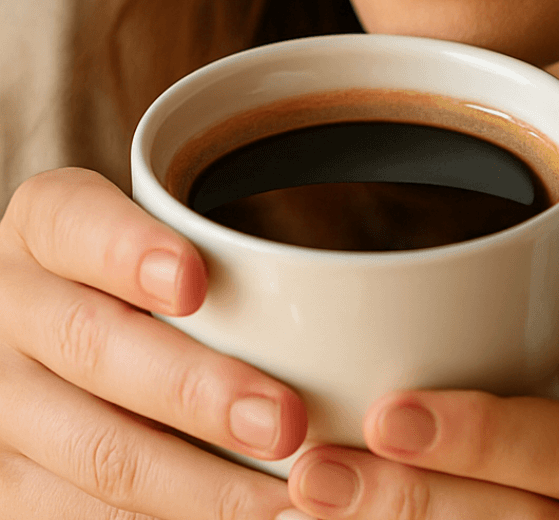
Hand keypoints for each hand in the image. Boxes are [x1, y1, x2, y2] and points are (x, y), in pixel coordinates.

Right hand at [0, 167, 307, 518]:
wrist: (54, 345)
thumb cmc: (149, 279)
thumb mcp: (164, 238)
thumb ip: (225, 250)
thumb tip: (368, 289)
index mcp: (45, 227)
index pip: (72, 223)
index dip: (126, 251)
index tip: (194, 284)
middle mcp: (10, 308)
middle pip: (94, 347)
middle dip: (196, 390)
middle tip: (288, 420)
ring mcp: (2, 403)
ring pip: (96, 450)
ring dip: (200, 485)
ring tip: (290, 503)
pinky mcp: (9, 484)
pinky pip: (82, 518)